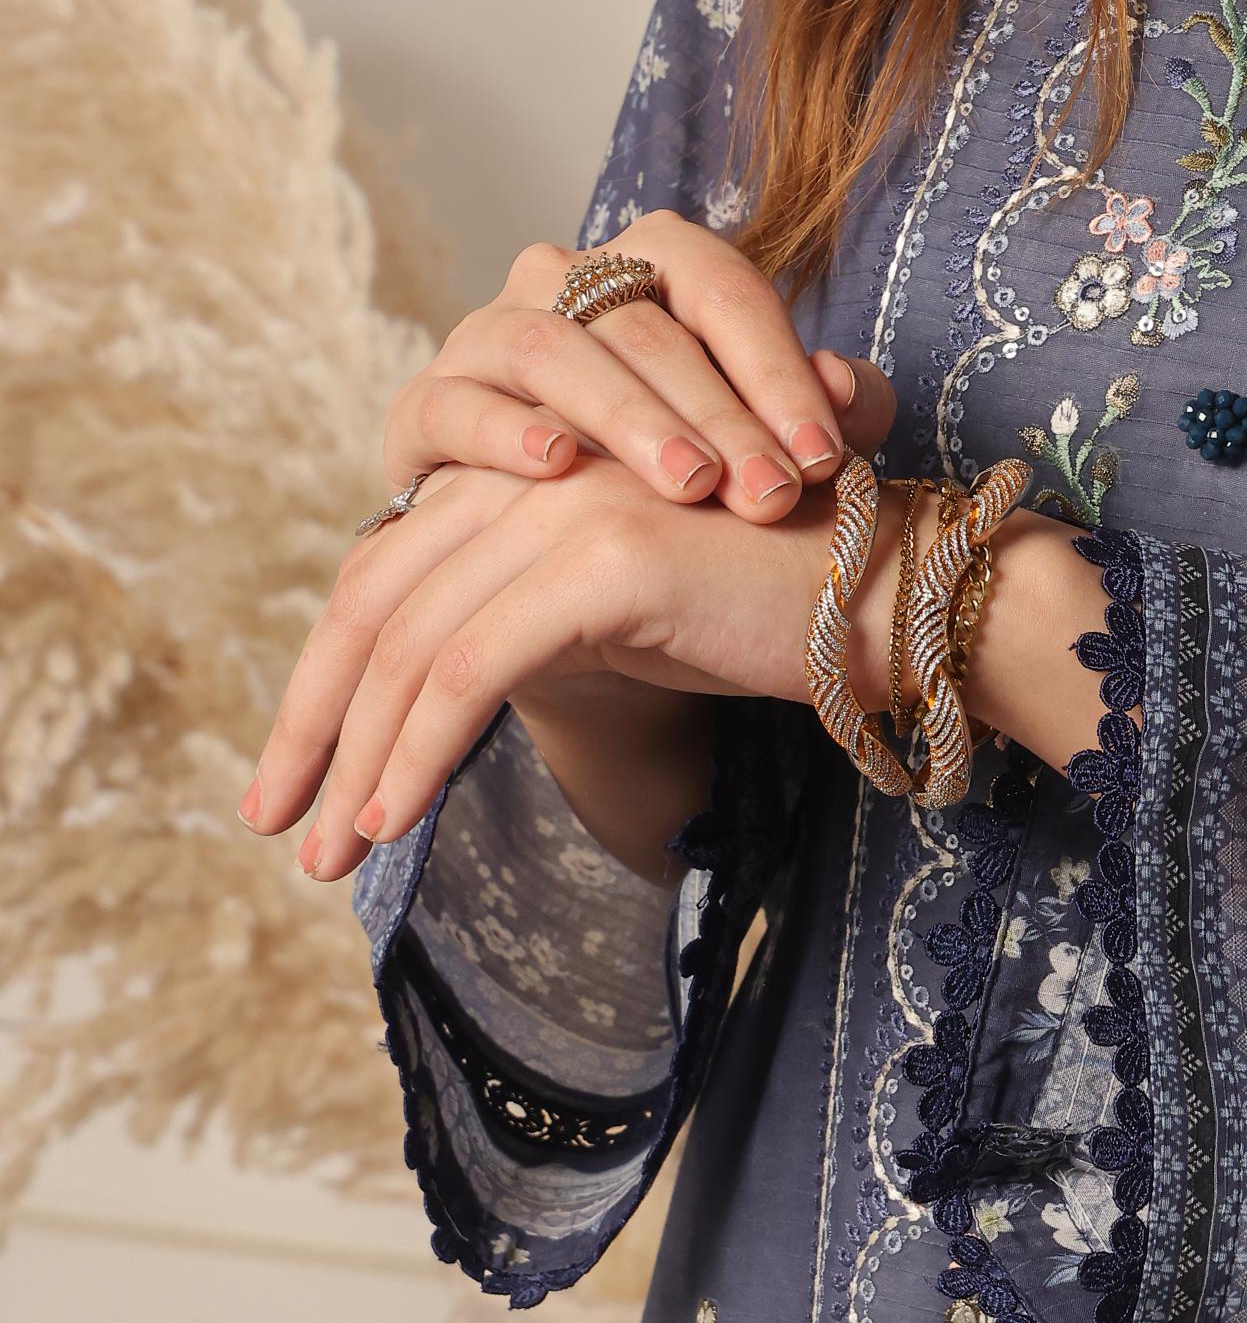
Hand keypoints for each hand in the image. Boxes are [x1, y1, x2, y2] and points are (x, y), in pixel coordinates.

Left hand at [247, 452, 862, 881]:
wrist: (895, 599)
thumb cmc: (771, 612)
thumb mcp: (623, 615)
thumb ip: (527, 620)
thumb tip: (417, 711)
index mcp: (532, 470)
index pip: (388, 571)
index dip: (325, 681)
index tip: (294, 782)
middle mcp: (539, 467)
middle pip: (375, 598)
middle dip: (313, 724)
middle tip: (274, 824)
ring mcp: (570, 500)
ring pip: (412, 641)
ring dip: (358, 759)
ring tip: (331, 855)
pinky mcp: (605, 554)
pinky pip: (470, 667)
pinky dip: (417, 752)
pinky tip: (391, 821)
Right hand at [380, 210, 892, 522]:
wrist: (563, 576)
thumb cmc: (677, 493)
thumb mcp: (759, 453)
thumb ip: (821, 416)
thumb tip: (848, 386)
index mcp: (651, 265)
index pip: (724, 290)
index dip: (778, 371)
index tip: (824, 457)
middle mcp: (564, 279)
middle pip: (647, 326)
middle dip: (719, 414)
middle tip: (772, 493)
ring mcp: (486, 334)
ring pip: (554, 348)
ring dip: (626, 417)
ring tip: (689, 483)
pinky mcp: (424, 403)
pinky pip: (457, 402)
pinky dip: (507, 431)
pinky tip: (559, 467)